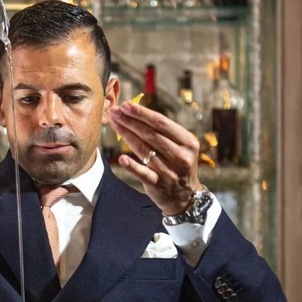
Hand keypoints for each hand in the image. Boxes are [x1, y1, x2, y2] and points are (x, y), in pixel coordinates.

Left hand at [108, 101, 201, 215]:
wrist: (184, 196)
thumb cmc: (177, 164)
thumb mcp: (180, 146)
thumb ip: (163, 132)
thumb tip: (136, 112)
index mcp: (187, 142)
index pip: (161, 123)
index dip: (142, 113)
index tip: (126, 105)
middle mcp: (181, 155)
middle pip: (150, 134)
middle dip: (130, 121)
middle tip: (115, 111)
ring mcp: (170, 171)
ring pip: (144, 150)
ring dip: (126, 135)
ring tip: (114, 124)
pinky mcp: (158, 185)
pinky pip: (143, 173)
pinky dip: (132, 166)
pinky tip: (121, 158)